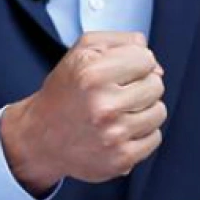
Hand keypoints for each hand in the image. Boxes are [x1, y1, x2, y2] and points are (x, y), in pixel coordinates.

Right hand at [1, 31, 165, 195]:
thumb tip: (155, 64)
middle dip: (140, 85)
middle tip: (116, 93)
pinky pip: (155, 137)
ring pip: (159, 111)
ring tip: (119, 111)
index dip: (135, 62)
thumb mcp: (83, 50)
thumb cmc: (65, 92)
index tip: (121, 71)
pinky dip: (142, 133)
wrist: (41, 136)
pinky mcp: (121, 158)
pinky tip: (120, 129)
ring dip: (143, 109)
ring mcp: (113, 135)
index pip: (146, 58)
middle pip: (156, 84)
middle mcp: (103, 106)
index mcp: (93, 74)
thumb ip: (123, 41)